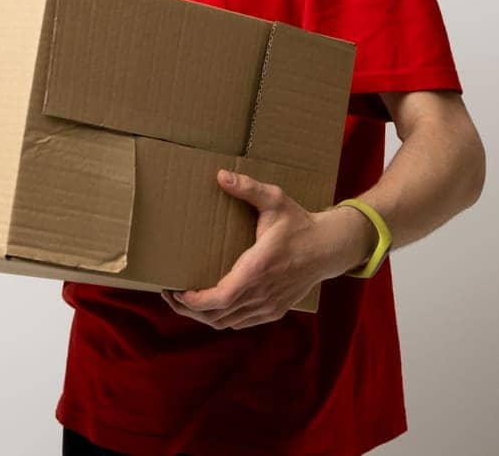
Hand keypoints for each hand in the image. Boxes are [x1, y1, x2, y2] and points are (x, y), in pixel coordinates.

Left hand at [159, 169, 345, 328]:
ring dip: (203, 315)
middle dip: (188, 308)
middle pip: (217, 315)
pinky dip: (221, 318)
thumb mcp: (276, 199)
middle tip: (168, 293)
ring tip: (183, 300)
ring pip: (227, 323)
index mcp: (258, 268)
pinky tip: (209, 304)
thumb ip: (248, 188)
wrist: (329, 248)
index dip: (194, 301)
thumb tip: (220, 175)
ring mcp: (269, 306)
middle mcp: (263, 293)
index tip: (175, 291)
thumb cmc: (299, 223)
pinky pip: (241, 323)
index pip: (221, 297)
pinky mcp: (274, 311)